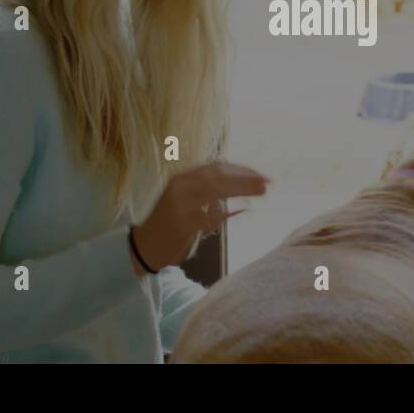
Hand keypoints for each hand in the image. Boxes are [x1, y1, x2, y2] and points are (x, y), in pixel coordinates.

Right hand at [130, 161, 268, 271]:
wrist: (144, 245)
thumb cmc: (170, 224)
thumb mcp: (187, 200)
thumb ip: (209, 192)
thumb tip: (242, 185)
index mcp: (182, 178)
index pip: (217, 167)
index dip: (242, 170)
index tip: (261, 175)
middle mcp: (180, 186)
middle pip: (219, 175)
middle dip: (247, 177)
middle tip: (269, 182)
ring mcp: (181, 204)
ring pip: (217, 190)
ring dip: (243, 189)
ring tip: (263, 192)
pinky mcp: (183, 224)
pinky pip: (212, 216)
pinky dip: (230, 212)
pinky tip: (246, 210)